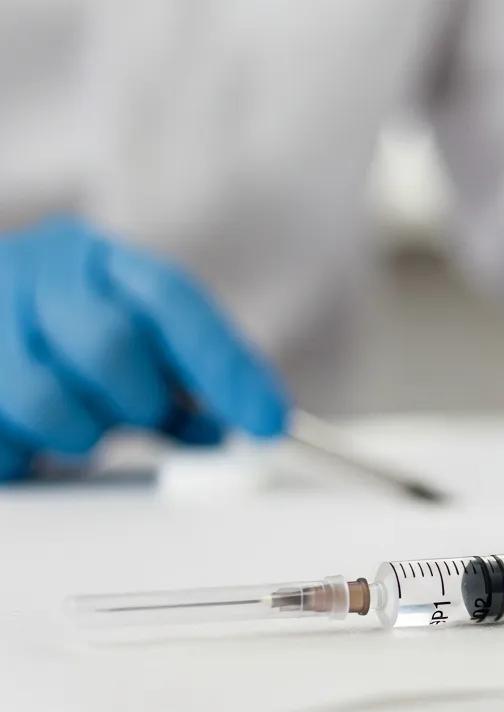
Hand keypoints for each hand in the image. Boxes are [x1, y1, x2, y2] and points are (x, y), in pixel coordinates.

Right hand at [0, 217, 288, 480]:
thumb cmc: (62, 329)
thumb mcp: (128, 334)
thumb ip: (183, 379)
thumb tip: (236, 430)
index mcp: (98, 258)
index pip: (173, 303)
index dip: (224, 368)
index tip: (270, 422)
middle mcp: (37, 272)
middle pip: (110, 349)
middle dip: (138, 402)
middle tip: (143, 413)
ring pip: (49, 403)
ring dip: (78, 433)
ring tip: (74, 421)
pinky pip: (1, 442)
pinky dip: (23, 453)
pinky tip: (24, 430)